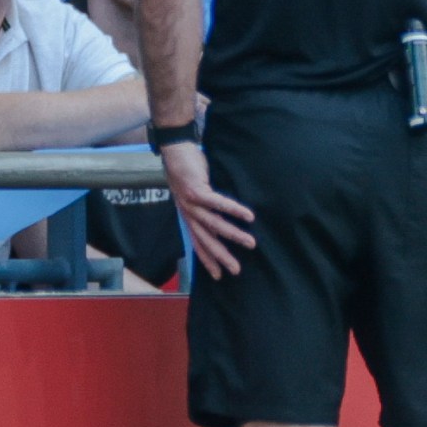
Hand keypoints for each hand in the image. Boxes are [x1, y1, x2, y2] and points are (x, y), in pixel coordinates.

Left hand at [160, 142, 254, 278]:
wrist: (175, 151)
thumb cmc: (189, 171)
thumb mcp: (196, 194)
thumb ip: (207, 207)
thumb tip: (224, 217)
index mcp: (189, 216)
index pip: (198, 243)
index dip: (207, 260)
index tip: (218, 276)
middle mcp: (189, 214)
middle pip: (206, 240)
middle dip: (221, 257)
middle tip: (236, 270)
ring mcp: (191, 203)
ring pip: (214, 224)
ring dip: (233, 235)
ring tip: (251, 243)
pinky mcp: (197, 190)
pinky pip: (218, 203)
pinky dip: (233, 210)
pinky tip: (248, 216)